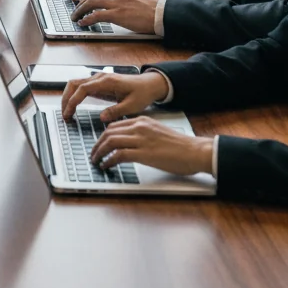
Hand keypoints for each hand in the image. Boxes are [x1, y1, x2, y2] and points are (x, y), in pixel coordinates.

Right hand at [61, 69, 168, 122]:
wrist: (149, 84)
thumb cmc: (142, 93)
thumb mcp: (132, 105)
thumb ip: (116, 111)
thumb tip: (101, 117)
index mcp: (107, 82)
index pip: (83, 89)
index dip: (73, 101)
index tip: (69, 113)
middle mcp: (100, 78)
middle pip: (74, 84)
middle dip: (66, 99)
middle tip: (65, 115)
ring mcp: (98, 79)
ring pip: (75, 84)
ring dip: (68, 96)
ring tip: (67, 112)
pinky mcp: (99, 84)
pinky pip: (81, 87)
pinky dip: (74, 95)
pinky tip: (74, 106)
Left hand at [70, 0, 158, 33]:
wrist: (160, 13)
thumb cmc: (151, 8)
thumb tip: (113, 1)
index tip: (84, 2)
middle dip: (80, 2)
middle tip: (76, 9)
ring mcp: (115, 2)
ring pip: (90, 2)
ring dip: (80, 10)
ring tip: (75, 16)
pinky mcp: (116, 14)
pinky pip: (95, 15)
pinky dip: (86, 19)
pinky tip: (83, 22)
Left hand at [91, 117, 214, 175]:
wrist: (195, 151)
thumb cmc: (180, 146)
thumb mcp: (157, 132)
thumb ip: (142, 134)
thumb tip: (129, 143)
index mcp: (142, 121)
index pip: (114, 125)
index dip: (103, 136)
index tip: (99, 144)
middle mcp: (139, 127)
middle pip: (108, 132)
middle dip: (97, 144)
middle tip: (93, 153)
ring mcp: (141, 139)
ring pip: (110, 142)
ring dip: (99, 152)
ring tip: (96, 161)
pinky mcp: (144, 153)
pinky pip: (119, 155)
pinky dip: (109, 160)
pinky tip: (106, 166)